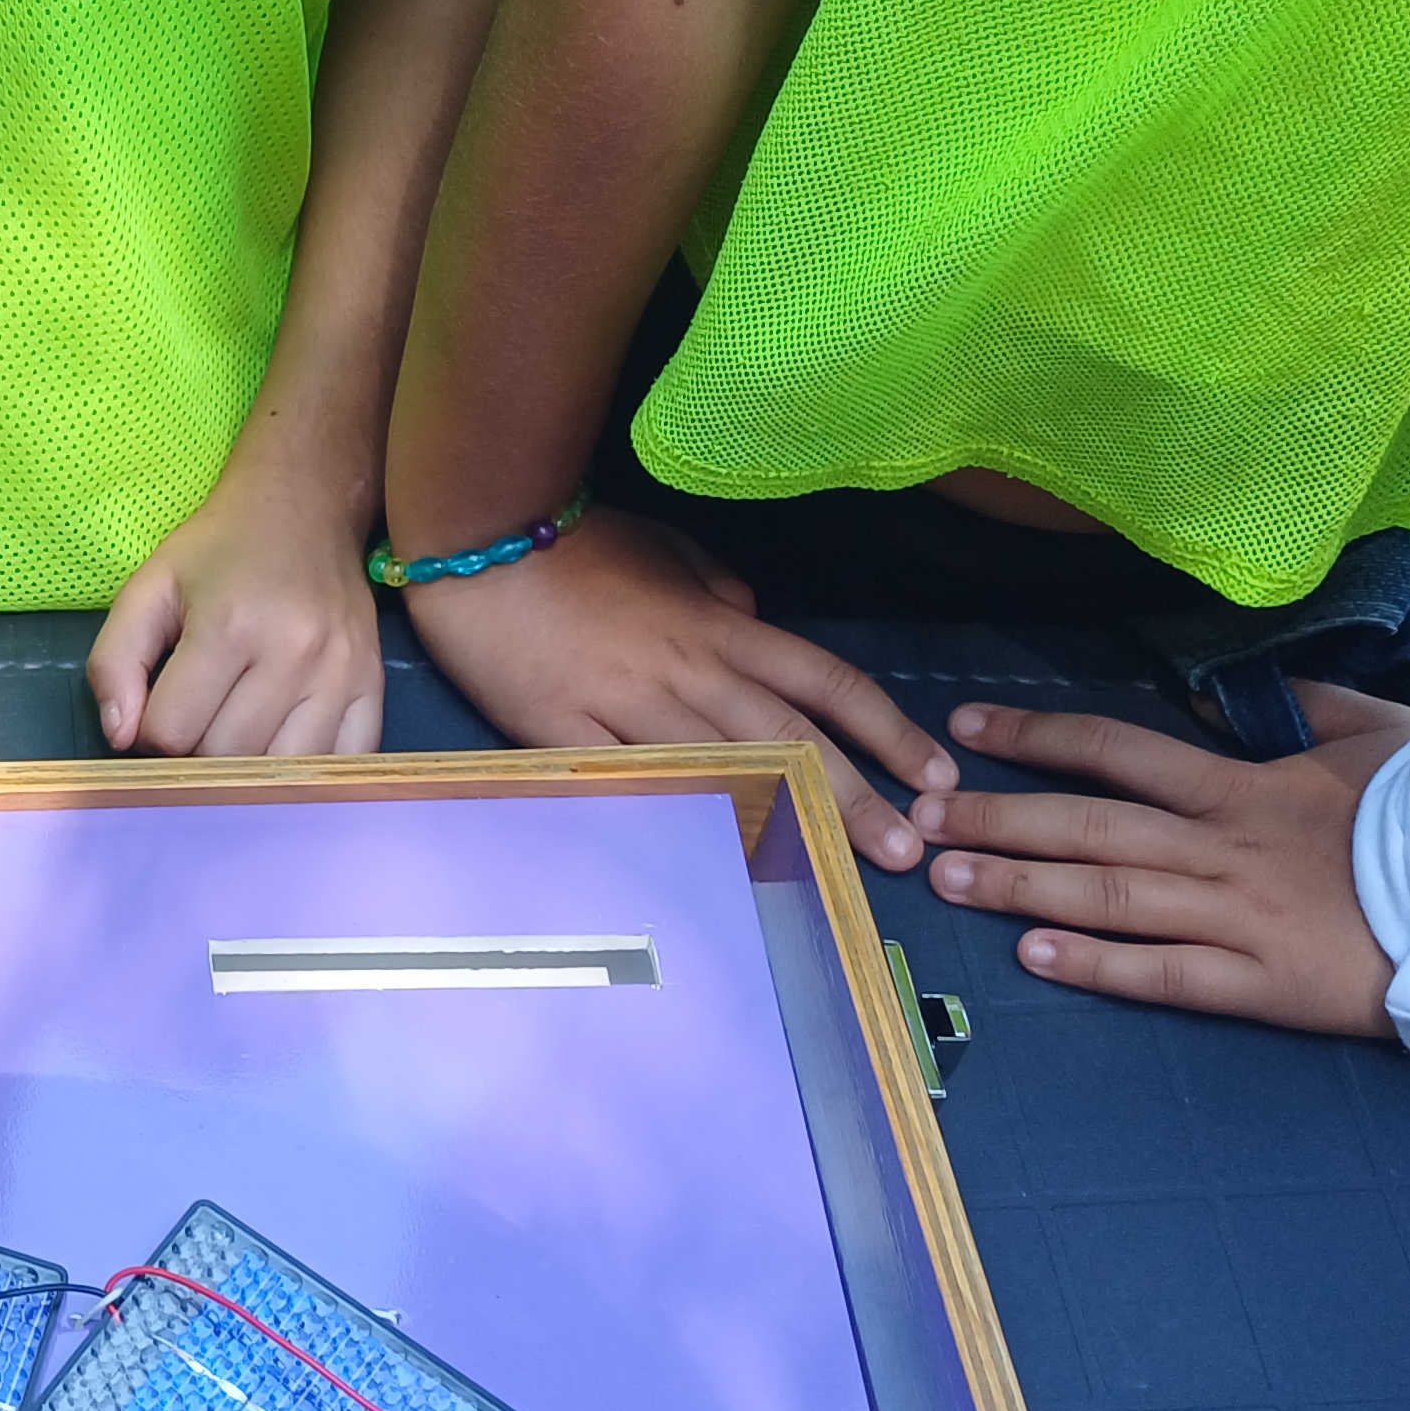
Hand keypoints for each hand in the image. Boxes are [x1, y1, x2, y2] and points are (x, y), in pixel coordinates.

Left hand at [88, 461, 383, 755]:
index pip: (171, 733)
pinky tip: (283, 747)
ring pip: (281, 773)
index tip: (158, 709)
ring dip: (248, 770)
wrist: (305, 508)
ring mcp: (343, 674)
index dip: (151, 733)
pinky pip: (341, 764)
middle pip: (226, 759)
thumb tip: (121, 738)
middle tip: (196, 721)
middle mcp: (294, 653)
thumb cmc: (219, 551)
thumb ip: (115, 662)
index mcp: (230, 624)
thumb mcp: (148, 588)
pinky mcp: (375, 686)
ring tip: (235, 733)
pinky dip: (305, 773)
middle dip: (197, 754)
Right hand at [400, 508, 949, 867]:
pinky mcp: (569, 735)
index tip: (931, 770)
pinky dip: (682, 819)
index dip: (885, 727)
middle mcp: (690, 668)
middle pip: (792, 736)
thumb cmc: (573, 545)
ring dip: (788, 816)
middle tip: (910, 847)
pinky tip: (721, 861)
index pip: (825, 679)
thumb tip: (755, 620)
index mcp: (719, 625)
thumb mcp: (663, 548)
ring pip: (726, 766)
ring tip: (840, 867)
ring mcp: (629, 705)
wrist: (478, 543)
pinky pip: (634, 783)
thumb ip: (717, 588)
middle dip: (857, 792)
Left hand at [913, 686, 1409, 1030]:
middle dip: (998, 817)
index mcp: (1245, 785)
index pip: (1116, 749)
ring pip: (1109, 896)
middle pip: (1089, 824)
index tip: (964, 726)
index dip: (1035, 736)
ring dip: (1021, 886)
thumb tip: (1229, 695)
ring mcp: (1241, 917)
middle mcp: (1225, 847)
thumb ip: (1303, 706)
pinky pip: (1168, 975)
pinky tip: (1034, 958)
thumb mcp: (1379, 731)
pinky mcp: (1267, 987)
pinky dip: (1098, 967)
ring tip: (947, 880)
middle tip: (920, 815)